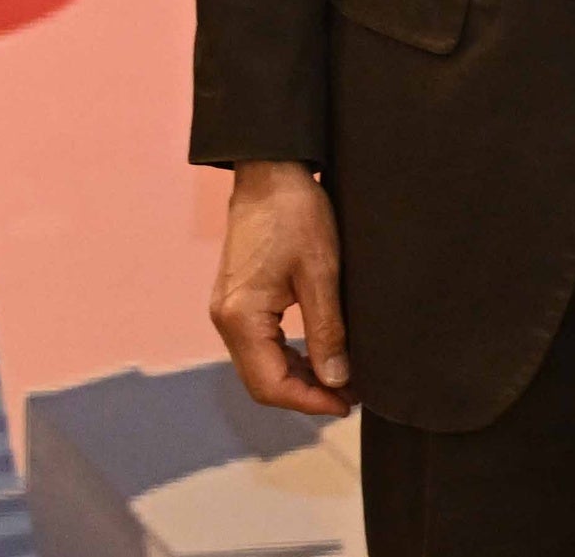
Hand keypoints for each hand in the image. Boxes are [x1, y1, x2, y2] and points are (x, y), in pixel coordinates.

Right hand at [207, 160, 351, 416]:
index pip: (270, 384)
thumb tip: (336, 380)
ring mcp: (228, 310)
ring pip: (260, 364)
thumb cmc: (297, 214)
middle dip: (305, 394)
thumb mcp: (322, 272)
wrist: (270, 171)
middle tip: (349, 395)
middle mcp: (225, 320)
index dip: (309, 401)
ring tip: (340, 379)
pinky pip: (260, 344)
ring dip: (298, 377)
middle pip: (262, 380)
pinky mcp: (237, 299)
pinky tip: (318, 355)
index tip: (347, 404)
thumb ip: (327, 330)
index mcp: (240, 318)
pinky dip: (288, 356)